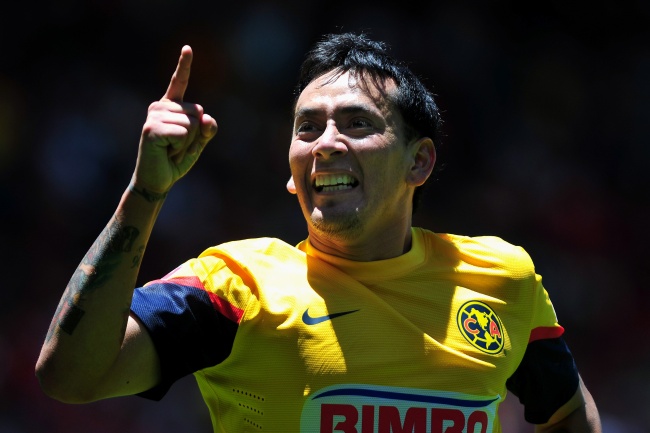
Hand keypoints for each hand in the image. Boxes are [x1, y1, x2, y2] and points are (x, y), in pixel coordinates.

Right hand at [132, 45, 217, 193]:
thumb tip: (207, 118)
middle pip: (198, 113)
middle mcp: (160, 106)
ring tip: (171, 150)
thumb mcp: (198, 142)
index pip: (179, 82)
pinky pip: (184, 133)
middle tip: (177, 147)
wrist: (157, 180)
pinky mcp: (152, 129)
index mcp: (171, 106)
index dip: (184, 65)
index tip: (188, 47)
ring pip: (192, 124)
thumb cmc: (175, 160)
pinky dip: (181, 147)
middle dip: (196, 135)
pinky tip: (166, 152)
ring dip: (188, 143)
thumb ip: (207, 129)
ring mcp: (154, 116)